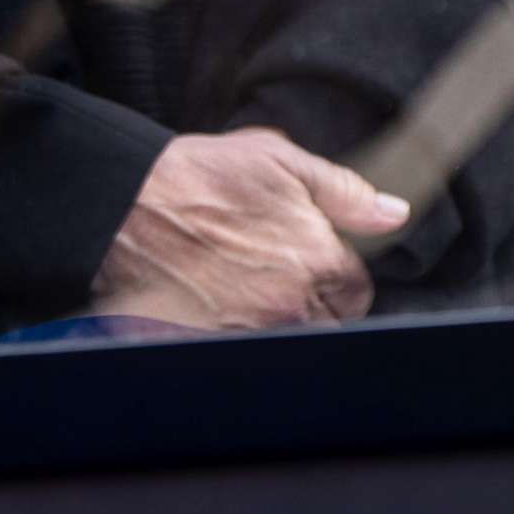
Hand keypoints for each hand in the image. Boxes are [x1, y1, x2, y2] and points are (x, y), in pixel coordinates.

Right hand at [89, 128, 404, 330]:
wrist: (118, 205)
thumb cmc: (198, 178)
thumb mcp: (281, 162)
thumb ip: (345, 192)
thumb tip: (394, 214)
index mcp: (316, 260)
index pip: (356, 290)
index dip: (340, 276)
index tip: (319, 263)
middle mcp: (287, 304)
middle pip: (328, 322)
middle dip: (317, 304)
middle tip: (283, 277)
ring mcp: (246, 330)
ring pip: (288, 340)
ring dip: (280, 322)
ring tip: (250, 291)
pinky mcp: (205, 344)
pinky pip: (239, 350)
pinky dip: (237, 336)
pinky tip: (219, 308)